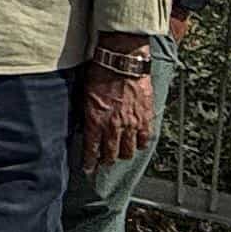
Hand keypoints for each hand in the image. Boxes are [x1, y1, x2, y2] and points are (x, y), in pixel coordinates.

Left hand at [78, 50, 156, 165]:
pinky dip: (140, 144)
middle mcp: (113, 126)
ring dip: (123, 154)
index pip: (92, 149)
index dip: (90, 162)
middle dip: (105, 161)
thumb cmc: (101, 74)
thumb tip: (84, 125)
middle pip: (110, 154)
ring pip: (128, 151)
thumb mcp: (85, 95)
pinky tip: (137, 143)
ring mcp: (131, 124)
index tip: (88, 168)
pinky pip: (144, 140)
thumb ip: (86, 114)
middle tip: (104, 162)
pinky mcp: (146, 118)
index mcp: (95, 121)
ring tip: (120, 153)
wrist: (122, 62)